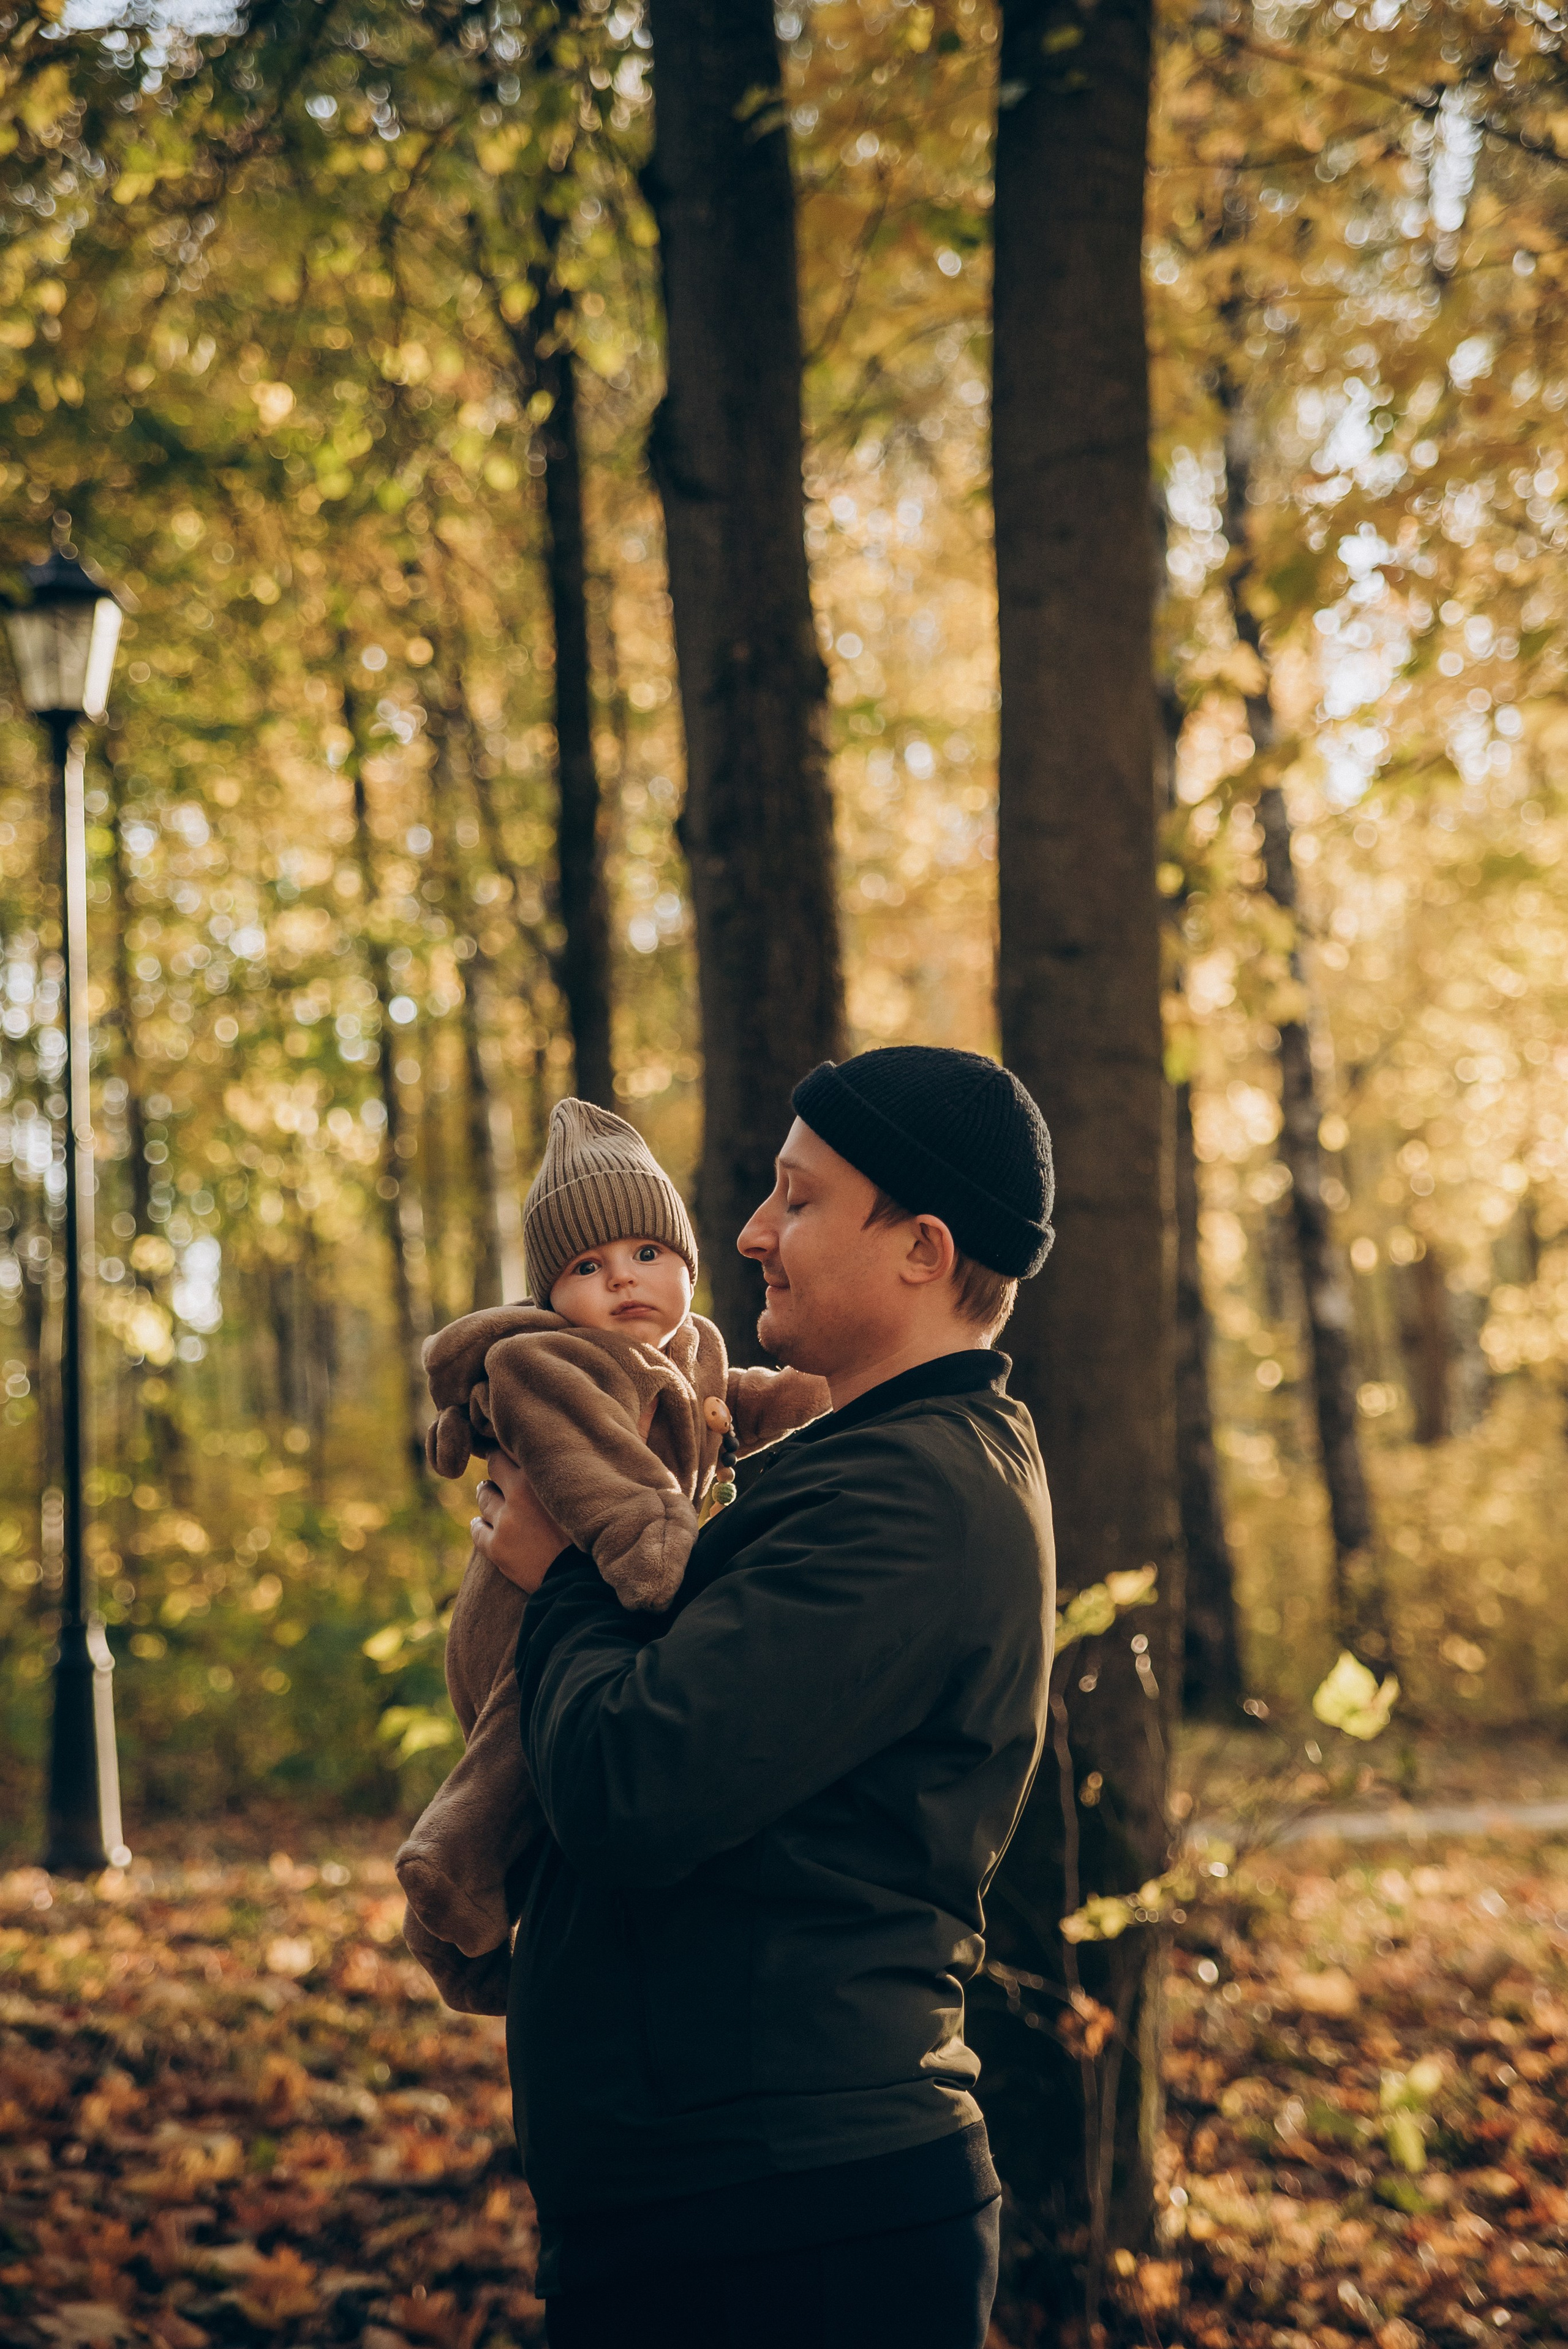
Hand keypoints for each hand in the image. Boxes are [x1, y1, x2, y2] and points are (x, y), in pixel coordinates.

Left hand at [471, 1449, 568, 1593]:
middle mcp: (519, 1494)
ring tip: (490, 1496)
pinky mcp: (495, 1547)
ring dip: (487, 1496)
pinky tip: (480, 1524)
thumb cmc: (588, 1536)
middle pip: (494, 1467)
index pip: (513, 1449)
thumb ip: (561, 1475)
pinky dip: (478, 1525)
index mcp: (542, 1477)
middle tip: (498, 1472)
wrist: (580, 1580)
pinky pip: (477, 1529)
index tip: (509, 1449)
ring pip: (484, 1497)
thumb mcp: (578, 1497)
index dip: (510, 1448)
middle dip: (495, 1469)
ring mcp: (505, 1521)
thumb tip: (546, 1455)